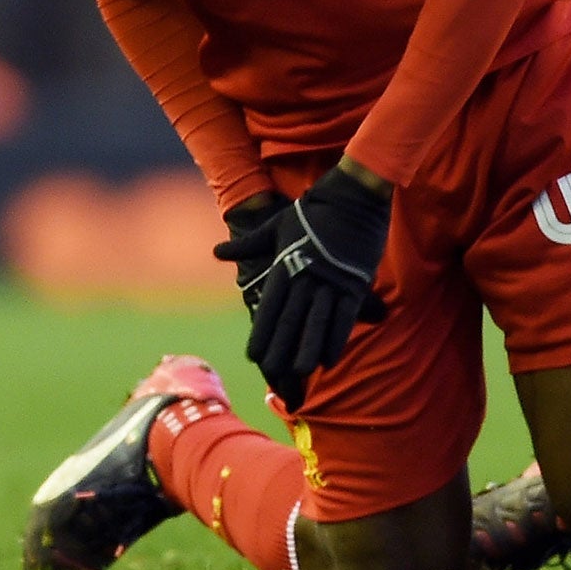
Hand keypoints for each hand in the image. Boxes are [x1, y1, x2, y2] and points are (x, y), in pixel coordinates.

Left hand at [212, 163, 390, 410]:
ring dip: (308, 350)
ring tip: (300, 372)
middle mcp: (305, 275)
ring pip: (316, 323)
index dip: (263, 333)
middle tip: (274, 376)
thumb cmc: (311, 210)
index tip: (255, 356)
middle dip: (282, 349)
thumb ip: (247, 245)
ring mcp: (330, 279)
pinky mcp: (353, 281)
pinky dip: (336, 338)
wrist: (351, 194)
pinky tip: (329, 359)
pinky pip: (343, 316)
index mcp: (284, 264)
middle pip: (290, 320)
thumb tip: (216, 252)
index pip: (270, 307)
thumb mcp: (275, 226)